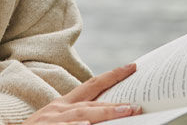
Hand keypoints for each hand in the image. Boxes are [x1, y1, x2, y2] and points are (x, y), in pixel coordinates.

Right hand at [25, 63, 142, 123]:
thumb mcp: (56, 121)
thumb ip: (79, 116)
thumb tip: (103, 116)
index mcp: (62, 105)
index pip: (91, 86)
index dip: (112, 76)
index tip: (132, 67)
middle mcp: (56, 110)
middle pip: (89, 103)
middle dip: (114, 103)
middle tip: (137, 105)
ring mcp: (49, 121)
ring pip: (80, 115)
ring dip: (103, 113)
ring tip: (124, 112)